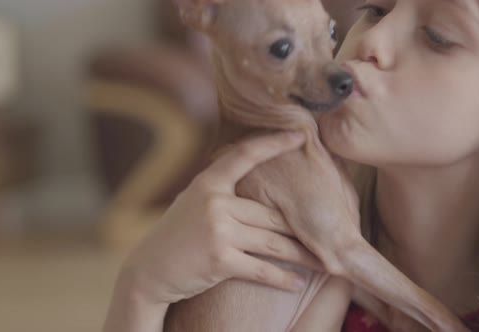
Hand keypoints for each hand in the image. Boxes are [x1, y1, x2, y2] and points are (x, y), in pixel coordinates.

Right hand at [118, 131, 322, 305]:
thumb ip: (221, 192)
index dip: (274, 144)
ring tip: (324, 262)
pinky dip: (283, 278)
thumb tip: (256, 184)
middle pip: (272, 214)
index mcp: (208, 183)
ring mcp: (218, 230)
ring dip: (302, 256)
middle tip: (330, 232)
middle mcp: (215, 202)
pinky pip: (262, 268)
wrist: (148, 271)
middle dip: (302, 229)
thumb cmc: (175, 236)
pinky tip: (298, 282)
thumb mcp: (192, 202)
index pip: (245, 156)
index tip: (300, 136)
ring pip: (274, 242)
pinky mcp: (220, 259)